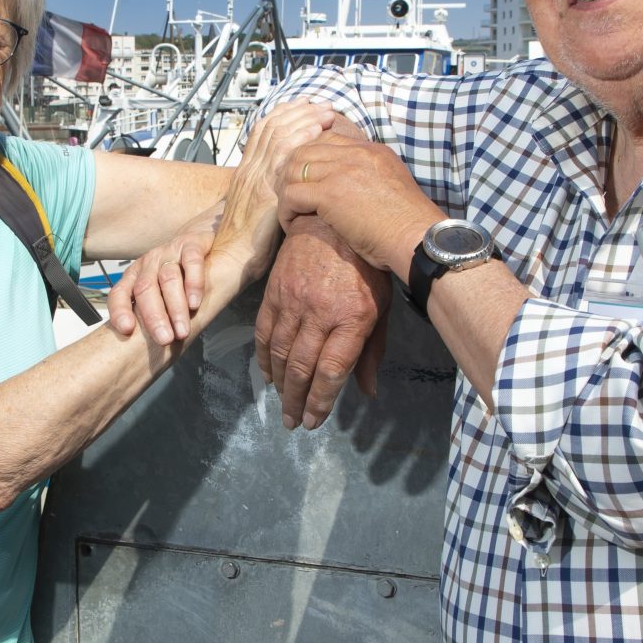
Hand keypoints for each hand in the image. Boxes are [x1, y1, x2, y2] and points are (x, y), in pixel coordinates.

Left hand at [108, 204, 218, 344]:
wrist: (201, 238)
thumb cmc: (178, 274)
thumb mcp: (160, 292)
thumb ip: (152, 313)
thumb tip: (143, 353)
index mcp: (134, 276)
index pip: (119, 293)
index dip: (120, 311)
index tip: (127, 330)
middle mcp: (149, 263)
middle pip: (145, 289)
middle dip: (154, 317)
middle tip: (164, 340)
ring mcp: (169, 251)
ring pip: (168, 278)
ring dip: (175, 307)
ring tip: (182, 331)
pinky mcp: (191, 243)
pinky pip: (191, 261)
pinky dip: (193, 283)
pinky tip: (196, 302)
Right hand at [210, 104, 334, 278]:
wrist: (229, 260)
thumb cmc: (246, 243)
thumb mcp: (255, 210)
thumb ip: (269, 193)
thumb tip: (291, 185)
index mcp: (246, 172)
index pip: (263, 131)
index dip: (284, 114)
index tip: (304, 105)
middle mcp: (249, 170)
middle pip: (272, 126)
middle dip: (299, 111)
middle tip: (322, 104)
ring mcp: (256, 178)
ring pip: (279, 134)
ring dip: (305, 119)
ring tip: (326, 113)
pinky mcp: (265, 190)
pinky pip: (283, 156)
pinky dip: (300, 138)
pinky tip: (317, 131)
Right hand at [256, 216, 390, 428]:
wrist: (333, 221)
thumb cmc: (365, 267)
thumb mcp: (380, 308)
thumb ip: (372, 351)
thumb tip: (367, 392)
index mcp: (352, 318)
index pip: (330, 371)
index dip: (320, 401)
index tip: (314, 421)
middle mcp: (320, 313)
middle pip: (301, 367)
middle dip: (295, 400)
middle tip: (292, 421)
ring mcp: (293, 301)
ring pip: (279, 353)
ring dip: (278, 384)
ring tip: (281, 404)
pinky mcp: (275, 291)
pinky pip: (263, 330)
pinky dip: (262, 357)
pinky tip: (267, 374)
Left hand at [276, 136, 438, 277]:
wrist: (416, 238)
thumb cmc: (408, 225)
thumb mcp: (392, 187)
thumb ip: (372, 178)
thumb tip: (355, 190)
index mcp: (371, 151)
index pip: (327, 140)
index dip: (309, 158)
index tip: (305, 180)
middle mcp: (355, 154)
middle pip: (304, 150)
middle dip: (290, 172)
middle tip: (288, 195)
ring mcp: (342, 171)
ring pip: (293, 169)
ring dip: (286, 191)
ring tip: (289, 210)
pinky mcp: (330, 193)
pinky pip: (292, 194)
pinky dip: (286, 210)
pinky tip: (290, 224)